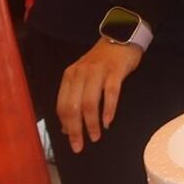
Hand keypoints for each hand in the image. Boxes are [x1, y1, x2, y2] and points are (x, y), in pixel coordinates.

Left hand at [56, 37, 144, 152]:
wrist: (121, 37)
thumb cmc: (102, 62)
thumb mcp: (83, 77)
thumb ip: (75, 98)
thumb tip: (67, 127)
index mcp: (70, 76)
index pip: (62, 105)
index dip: (66, 126)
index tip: (72, 142)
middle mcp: (80, 73)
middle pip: (73, 106)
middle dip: (76, 129)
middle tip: (80, 146)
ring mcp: (98, 72)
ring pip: (89, 102)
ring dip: (92, 123)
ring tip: (95, 136)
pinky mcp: (115, 71)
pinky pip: (110, 93)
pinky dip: (108, 110)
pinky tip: (108, 122)